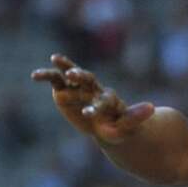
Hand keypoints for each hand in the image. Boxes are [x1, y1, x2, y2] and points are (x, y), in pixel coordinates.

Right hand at [31, 54, 154, 143]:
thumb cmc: (119, 127)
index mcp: (110, 100)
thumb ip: (136, 117)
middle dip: (82, 77)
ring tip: (55, 59)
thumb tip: (152, 108)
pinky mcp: (65, 91)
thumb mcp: (127, 127)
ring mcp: (78, 89)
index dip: (97, 106)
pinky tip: (35, 75)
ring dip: (66, 68)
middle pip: (89, 80)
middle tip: (74, 74)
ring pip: (72, 75)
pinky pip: (56, 80)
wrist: (107, 125)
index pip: (105, 100)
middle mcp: (94, 90)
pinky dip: (47, 75)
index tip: (88, 113)